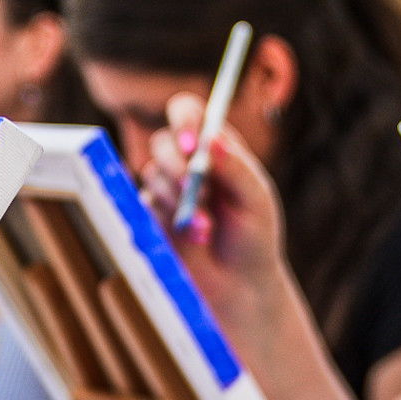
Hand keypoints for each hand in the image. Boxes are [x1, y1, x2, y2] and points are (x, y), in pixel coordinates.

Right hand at [135, 92, 290, 335]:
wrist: (240, 287)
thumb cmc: (255, 238)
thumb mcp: (256, 199)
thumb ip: (236, 168)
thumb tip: (212, 137)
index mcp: (215, 147)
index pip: (187, 112)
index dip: (184, 121)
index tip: (193, 146)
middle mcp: (186, 163)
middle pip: (162, 142)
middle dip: (177, 166)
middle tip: (196, 189)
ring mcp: (165, 190)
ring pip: (150, 173)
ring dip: (178, 200)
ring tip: (206, 229)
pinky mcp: (150, 217)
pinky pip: (144, 205)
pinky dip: (168, 220)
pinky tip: (196, 238)